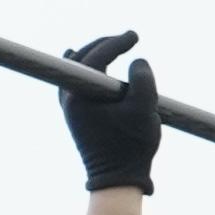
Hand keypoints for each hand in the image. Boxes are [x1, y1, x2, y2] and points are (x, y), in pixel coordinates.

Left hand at [57, 31, 163, 195]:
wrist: (117, 178)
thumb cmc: (131, 146)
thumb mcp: (145, 110)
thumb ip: (143, 81)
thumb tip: (136, 61)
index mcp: (80, 95)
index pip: (96, 56)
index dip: (115, 42)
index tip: (134, 36)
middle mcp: (68, 99)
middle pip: (81, 59)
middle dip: (103, 44)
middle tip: (127, 38)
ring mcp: (69, 107)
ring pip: (74, 70)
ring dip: (92, 55)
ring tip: (105, 44)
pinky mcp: (74, 115)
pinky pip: (72, 83)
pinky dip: (81, 69)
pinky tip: (74, 58)